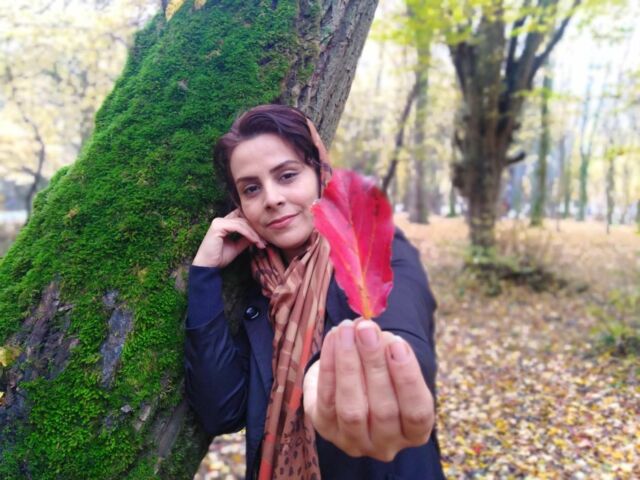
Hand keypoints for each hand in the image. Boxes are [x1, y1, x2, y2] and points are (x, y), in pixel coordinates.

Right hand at [192, 209, 265, 267]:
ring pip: (242, 223)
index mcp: (224, 223)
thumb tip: (259, 235)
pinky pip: (238, 227)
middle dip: (256, 230)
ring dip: (254, 234)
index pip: (242, 218)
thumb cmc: (220, 258)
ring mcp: (218, 222)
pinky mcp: (218, 226)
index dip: (253, 226)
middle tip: (266, 241)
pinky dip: (248, 234)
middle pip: (244, 219)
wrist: (208, 267)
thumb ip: (246, 239)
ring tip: (262, 243)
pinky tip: (255, 241)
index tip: (264, 238)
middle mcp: (220, 220)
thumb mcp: (237, 247)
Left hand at [303, 319, 434, 461]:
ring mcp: (354, 442)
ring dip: (348, 364)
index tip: (398, 344)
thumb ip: (386, 346)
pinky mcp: (326, 429)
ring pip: (352, 409)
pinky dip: (329, 365)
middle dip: (374, 364)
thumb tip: (367, 328)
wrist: (352, 384)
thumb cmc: (382, 372)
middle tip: (367, 329)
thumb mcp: (392, 360)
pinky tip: (333, 339)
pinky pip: (326, 399)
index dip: (407, 378)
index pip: (417, 412)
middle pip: (384, 410)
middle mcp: (386, 444)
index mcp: (414, 432)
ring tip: (346, 330)